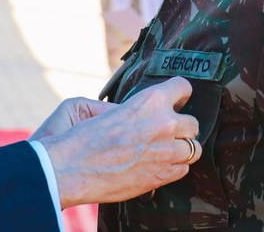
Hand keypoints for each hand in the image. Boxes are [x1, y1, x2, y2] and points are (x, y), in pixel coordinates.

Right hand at [38, 76, 199, 206]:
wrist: (70, 170)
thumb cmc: (80, 139)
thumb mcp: (101, 109)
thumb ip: (127, 109)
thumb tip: (137, 114)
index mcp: (150, 100)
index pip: (183, 87)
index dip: (178, 93)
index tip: (175, 99)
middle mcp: (164, 123)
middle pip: (192, 123)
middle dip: (181, 127)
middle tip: (165, 131)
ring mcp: (166, 152)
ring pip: (193, 149)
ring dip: (180, 149)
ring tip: (164, 151)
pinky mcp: (162, 176)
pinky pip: (183, 170)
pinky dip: (174, 168)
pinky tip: (157, 165)